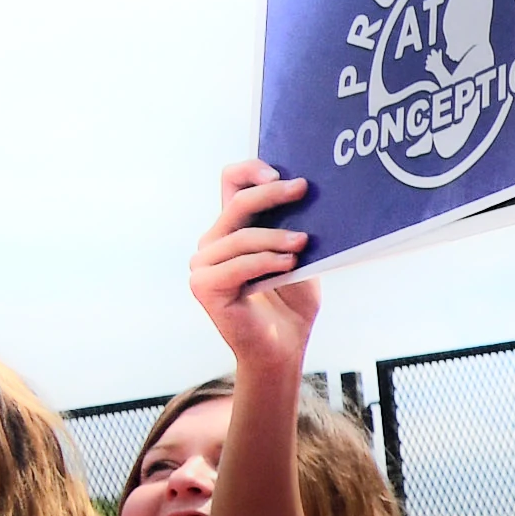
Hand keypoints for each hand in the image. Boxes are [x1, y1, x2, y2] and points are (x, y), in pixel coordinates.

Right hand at [192, 161, 319, 376]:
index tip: (280, 173)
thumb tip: (310, 195)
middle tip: (302, 189)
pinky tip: (288, 264)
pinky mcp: (204, 287)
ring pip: (240, 236)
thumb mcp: (299, 255)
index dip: (250, 170)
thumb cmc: (292, 300)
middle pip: (237, 203)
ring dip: (275, 236)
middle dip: (272, 194)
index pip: (231, 183)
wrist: (284, 345)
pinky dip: (264, 262)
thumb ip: (295, 227)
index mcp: (234, 228)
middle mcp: (214, 242)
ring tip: (303, 242)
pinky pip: (237, 266)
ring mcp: (204, 264)